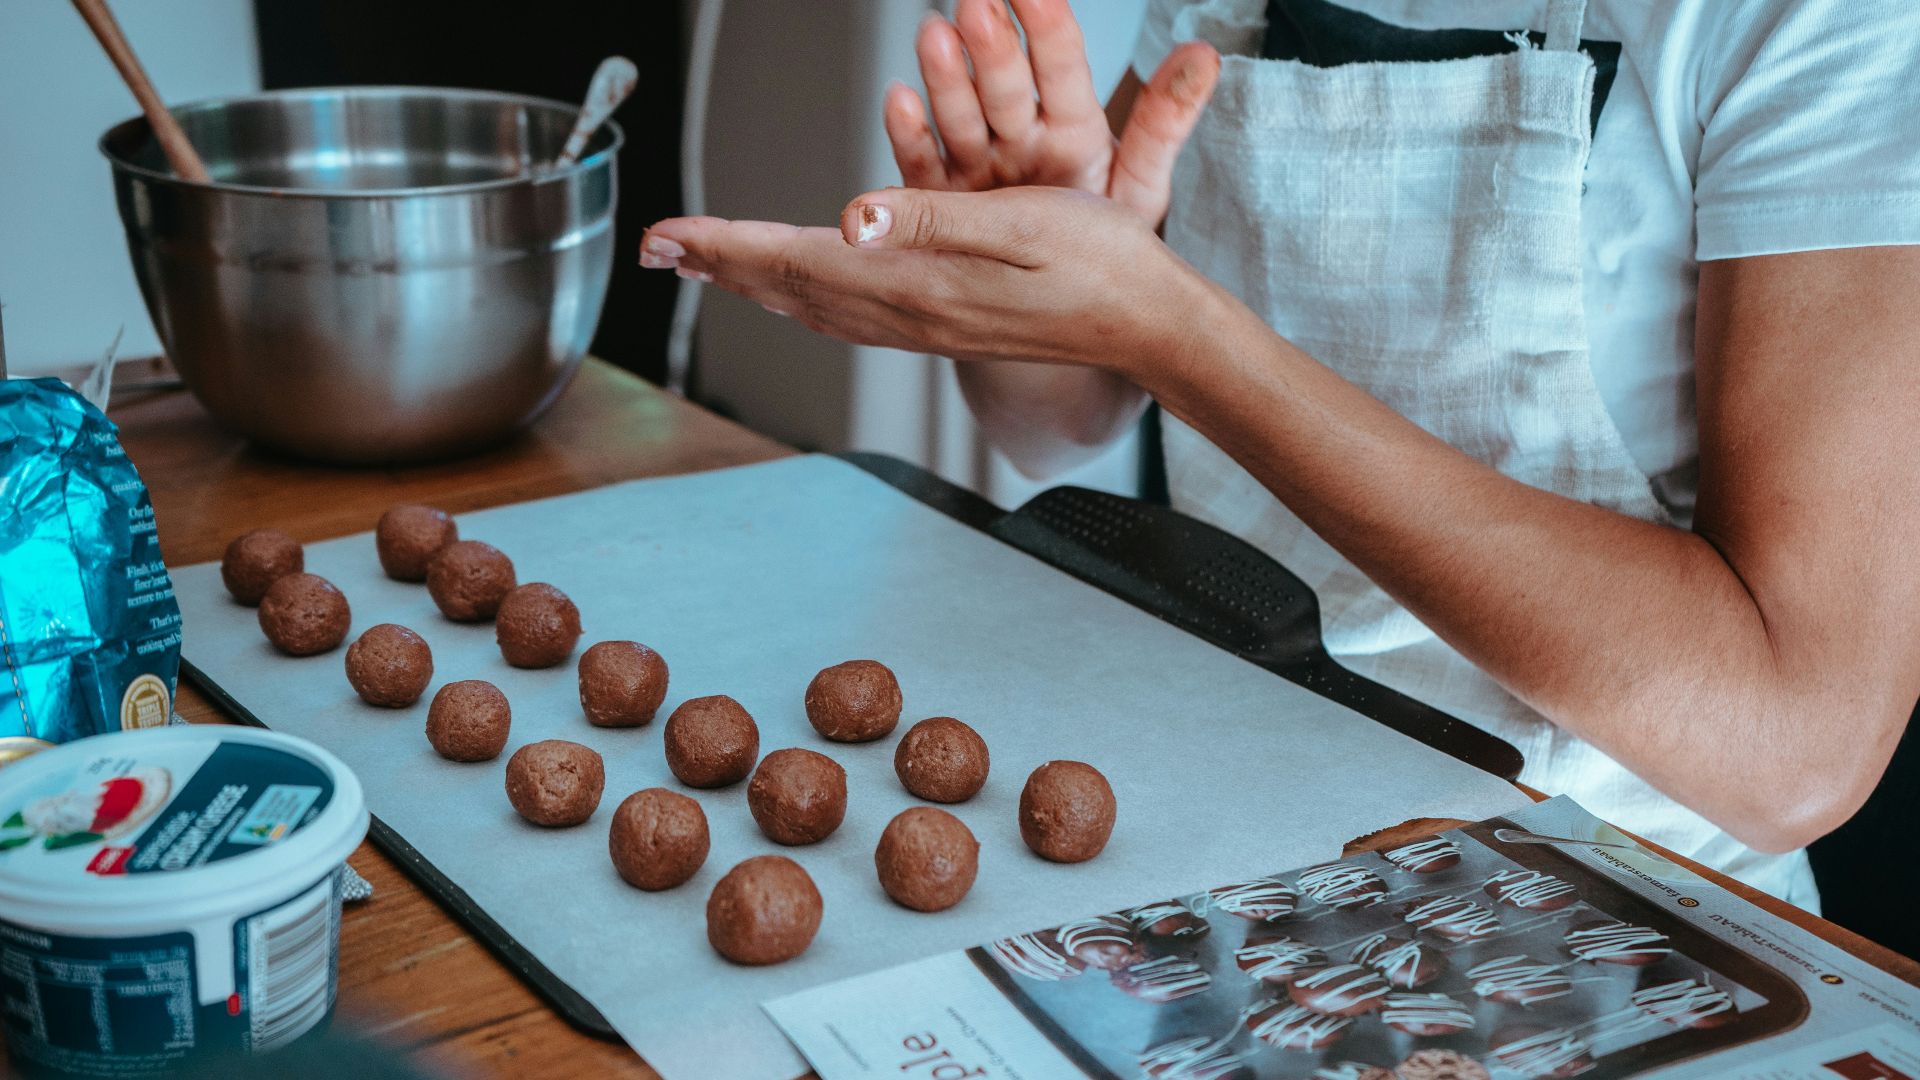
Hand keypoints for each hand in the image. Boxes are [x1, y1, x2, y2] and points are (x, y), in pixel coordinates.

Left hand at [641, 185, 1212, 376]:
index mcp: (918, 283)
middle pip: (789, 288)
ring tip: (707, 264)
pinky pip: (849, 315)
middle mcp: (910, 313)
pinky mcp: (944, 325)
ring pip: (813, 306)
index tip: (665, 233)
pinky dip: (803, 294)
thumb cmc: (1102, 263)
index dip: (723, 245)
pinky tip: (799, 286)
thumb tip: (850, 216)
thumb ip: (932, 218)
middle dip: (718, 265)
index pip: (796, 259)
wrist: (1149, 327)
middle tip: (658, 246)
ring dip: (753, 282)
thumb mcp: (1023, 221)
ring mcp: (925, 327)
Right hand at [887, 0, 1220, 226]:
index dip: (1050, 27)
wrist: (1056, 310)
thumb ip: (1164, 122)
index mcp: (1073, 130)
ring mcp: (979, 166)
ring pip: (961, 115)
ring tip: (935, 36)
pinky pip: (924, 164)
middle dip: (993, 47)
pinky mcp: (942, 200)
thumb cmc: (1099, 248)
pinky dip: (910, 133)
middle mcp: (1022, 139)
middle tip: (979, 8)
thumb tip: (1203, 54)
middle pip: (1007, 86)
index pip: (1063, 68)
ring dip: (946, 78)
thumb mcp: (1140, 188)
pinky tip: (900, 99)